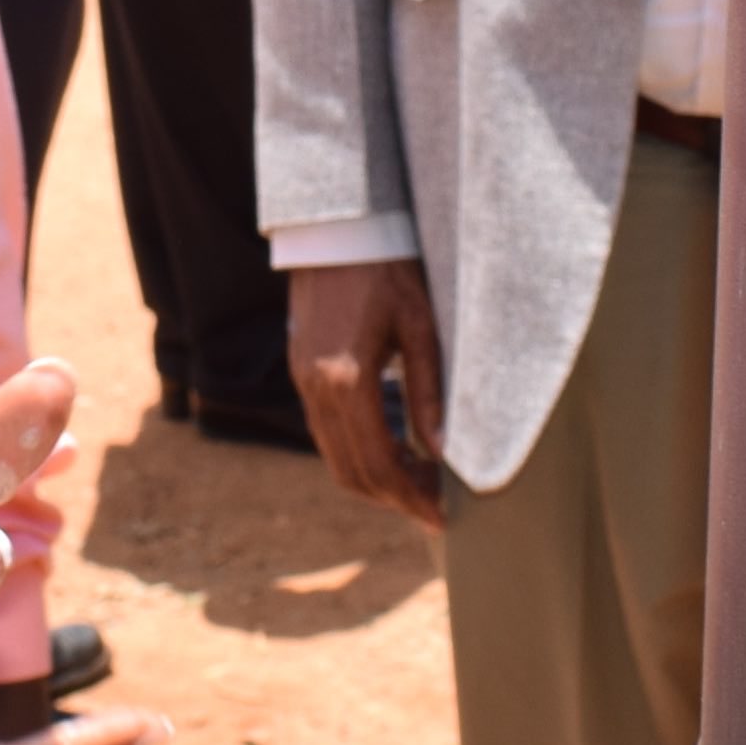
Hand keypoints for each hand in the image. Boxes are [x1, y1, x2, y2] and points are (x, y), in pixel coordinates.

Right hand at [290, 260, 455, 524]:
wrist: (337, 227)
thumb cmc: (388, 268)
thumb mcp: (421, 326)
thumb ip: (431, 391)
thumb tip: (444, 452)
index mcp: (346, 379)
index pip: (379, 463)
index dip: (411, 497)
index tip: (442, 518)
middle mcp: (316, 387)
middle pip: (352, 472)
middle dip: (395, 498)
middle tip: (436, 508)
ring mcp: (302, 380)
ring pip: (335, 457)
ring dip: (377, 479)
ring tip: (421, 482)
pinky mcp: (301, 370)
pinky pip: (326, 432)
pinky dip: (359, 454)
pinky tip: (395, 448)